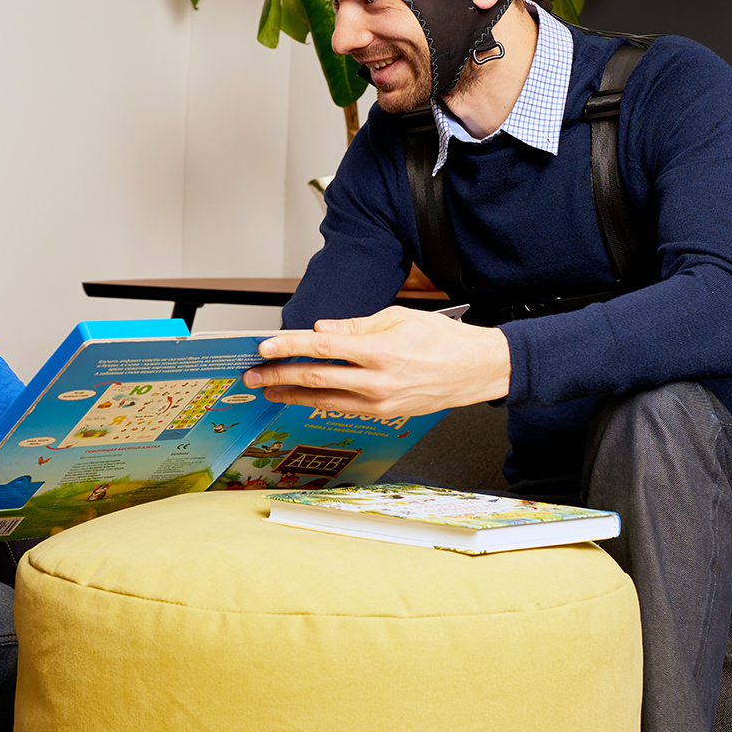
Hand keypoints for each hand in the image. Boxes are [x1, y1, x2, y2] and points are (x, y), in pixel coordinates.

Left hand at [242, 307, 511, 415]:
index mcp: (379, 350)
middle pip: (315, 378)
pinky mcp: (386, 413)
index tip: (265, 347)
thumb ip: (355, 326)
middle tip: (254, 374)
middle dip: (279, 375)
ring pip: (325, 400)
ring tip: (268, 389)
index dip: (288, 347)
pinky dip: (319, 401)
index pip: (321, 347)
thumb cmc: (444, 339)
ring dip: (292, 395)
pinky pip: (345, 407)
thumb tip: (321, 329)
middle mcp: (377, 381)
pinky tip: (302, 396)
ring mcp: (381, 402)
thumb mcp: (398, 317)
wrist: (478, 369)